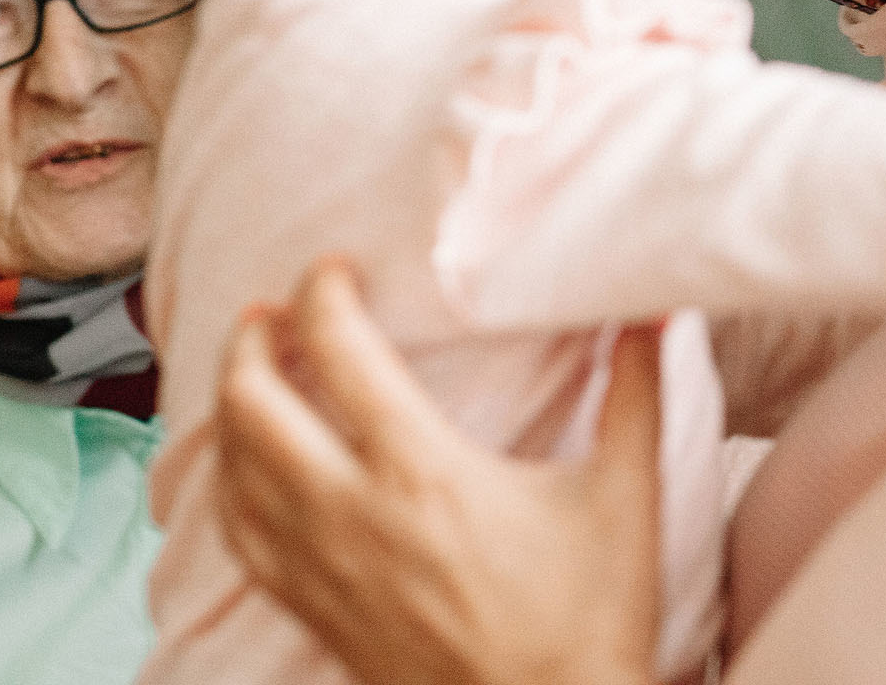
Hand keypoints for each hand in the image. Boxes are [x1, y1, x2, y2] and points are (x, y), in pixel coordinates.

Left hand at [213, 258, 663, 684]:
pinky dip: (228, 486)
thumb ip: (635, 391)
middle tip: (270, 311)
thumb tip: (657, 311)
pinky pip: (240, 538)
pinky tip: (244, 468)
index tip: (333, 268)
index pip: (339, 351)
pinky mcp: (316, 614)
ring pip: (233, 470)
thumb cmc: (589, 617)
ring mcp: (324, 571)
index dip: (321, 292)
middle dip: (249, 341)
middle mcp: (353, 515)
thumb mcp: (625, 494)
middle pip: (254, 404)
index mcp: (423, 471)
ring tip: (248, 370)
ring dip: (229, 406)